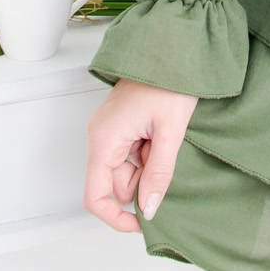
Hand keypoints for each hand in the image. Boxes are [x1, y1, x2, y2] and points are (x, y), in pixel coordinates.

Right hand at [83, 78, 198, 232]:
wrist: (174, 47)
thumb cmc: (171, 81)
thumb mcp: (171, 131)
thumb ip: (158, 174)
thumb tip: (149, 210)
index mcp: (104, 139)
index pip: (95, 195)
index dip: (116, 218)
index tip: (143, 223)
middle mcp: (100, 136)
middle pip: (115, 183)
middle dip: (143, 181)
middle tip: (167, 157)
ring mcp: (109, 130)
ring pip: (126, 169)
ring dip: (148, 165)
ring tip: (166, 138)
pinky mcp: (120, 125)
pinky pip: (131, 153)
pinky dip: (149, 153)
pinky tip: (162, 134)